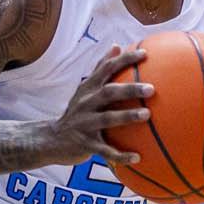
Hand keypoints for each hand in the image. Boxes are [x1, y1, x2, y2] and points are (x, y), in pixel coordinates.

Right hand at [45, 46, 153, 165]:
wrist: (51, 140)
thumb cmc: (76, 112)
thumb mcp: (85, 90)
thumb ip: (100, 69)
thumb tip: (117, 46)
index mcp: (88, 89)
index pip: (107, 69)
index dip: (125, 60)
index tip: (145, 54)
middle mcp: (86, 103)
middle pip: (109, 92)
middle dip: (130, 89)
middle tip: (152, 88)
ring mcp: (84, 124)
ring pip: (107, 119)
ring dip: (127, 117)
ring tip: (147, 115)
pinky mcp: (85, 144)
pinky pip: (105, 151)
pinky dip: (120, 155)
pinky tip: (137, 157)